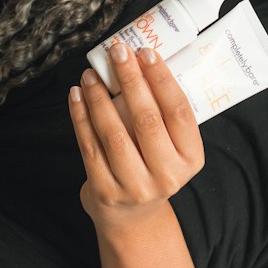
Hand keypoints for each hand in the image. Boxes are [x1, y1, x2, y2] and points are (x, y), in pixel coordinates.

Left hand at [68, 43, 204, 232]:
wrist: (131, 215)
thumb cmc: (151, 165)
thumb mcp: (169, 145)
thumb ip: (159, 111)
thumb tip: (135, 60)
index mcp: (190, 158)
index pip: (179, 111)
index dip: (161, 79)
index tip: (146, 52)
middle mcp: (167, 175)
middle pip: (147, 119)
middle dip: (129, 80)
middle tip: (117, 52)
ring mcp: (135, 186)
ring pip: (114, 133)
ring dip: (99, 97)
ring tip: (90, 73)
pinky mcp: (105, 191)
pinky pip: (89, 146)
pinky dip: (80, 117)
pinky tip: (77, 96)